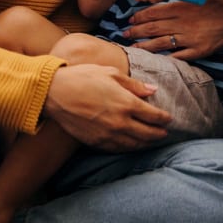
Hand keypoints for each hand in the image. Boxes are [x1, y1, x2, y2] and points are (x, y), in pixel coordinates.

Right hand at [43, 64, 171, 150]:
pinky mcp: (96, 142)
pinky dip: (129, 148)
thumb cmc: (82, 77)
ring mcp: (108, 134)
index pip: (154, 116)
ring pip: (135, 144)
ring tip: (152, 141)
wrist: (54, 93)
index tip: (168, 119)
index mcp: (127, 103)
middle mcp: (121, 122)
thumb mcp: (110, 73)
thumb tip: (152, 90)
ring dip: (146, 144)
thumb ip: (134, 85)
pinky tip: (132, 145)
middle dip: (159, 133)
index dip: (164, 118)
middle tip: (164, 133)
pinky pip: (118, 149)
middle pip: (148, 134)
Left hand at [122, 0, 222, 59]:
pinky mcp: (199, 50)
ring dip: (145, 46)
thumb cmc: (217, 6)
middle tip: (124, 34)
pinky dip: (166, 58)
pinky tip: (155, 61)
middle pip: (153, 28)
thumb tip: (158, 5)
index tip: (130, 20)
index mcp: (181, 8)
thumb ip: (178, 3)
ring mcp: (190, 38)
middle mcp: (183, 23)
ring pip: (161, 43)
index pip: (154, 12)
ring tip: (133, 47)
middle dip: (137, 31)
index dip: (140, 17)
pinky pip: (178, 56)